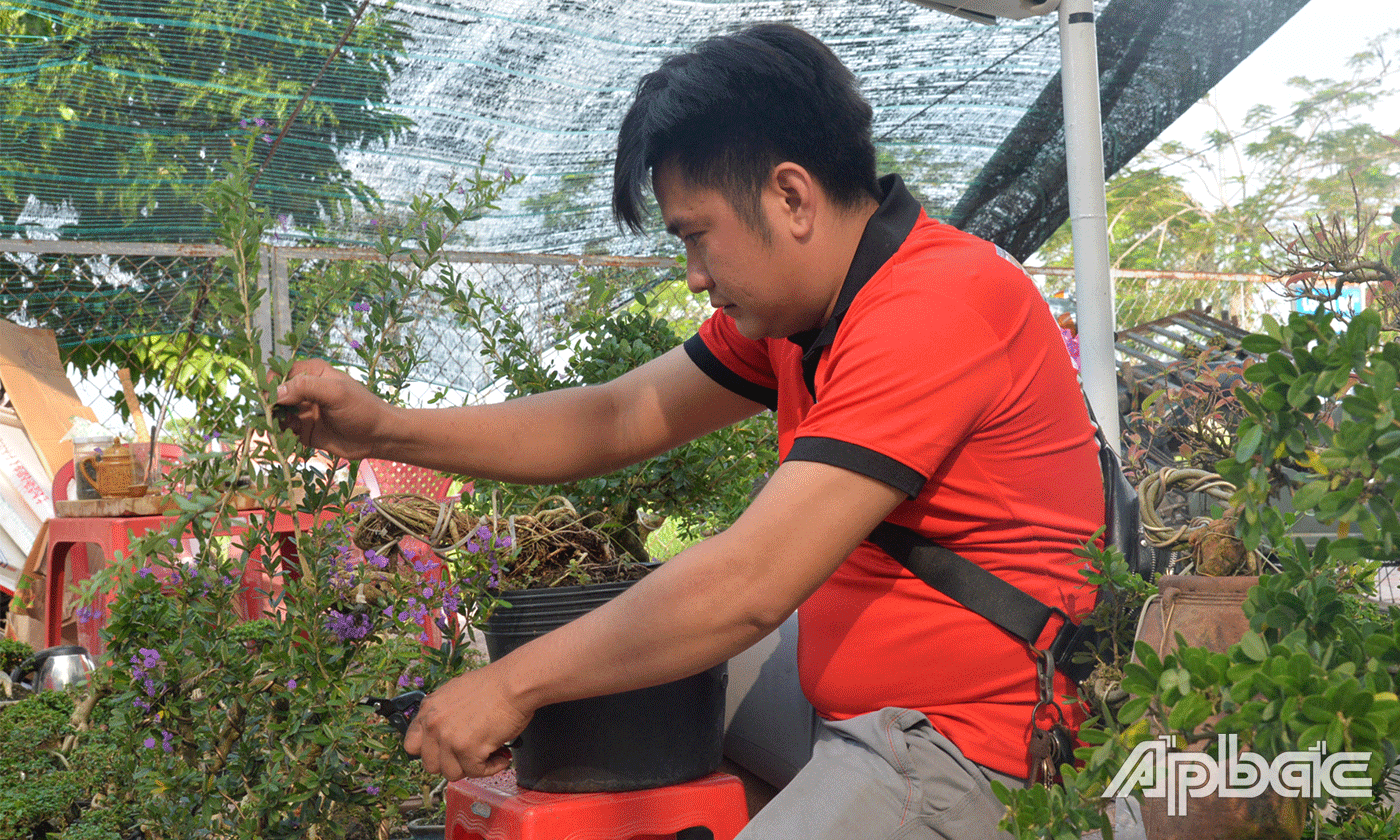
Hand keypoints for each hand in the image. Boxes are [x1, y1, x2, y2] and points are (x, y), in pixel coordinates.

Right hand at [274, 359, 389, 459]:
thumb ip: (305, 388)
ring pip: (277, 414)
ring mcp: (304, 411)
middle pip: (275, 394)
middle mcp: (305, 390)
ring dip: (275, 421)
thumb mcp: (335, 392)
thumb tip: (275, 392)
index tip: (270, 398)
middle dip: (270, 405)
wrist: (378, 437)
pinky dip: (283, 434)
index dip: (272, 384)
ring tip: (288, 426)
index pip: (281, 372)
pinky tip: (293, 436)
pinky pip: (284, 432)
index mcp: (313, 373)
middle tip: (273, 416)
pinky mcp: (305, 431)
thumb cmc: (361, 409)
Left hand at [403, 666, 533, 779]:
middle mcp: (434, 725)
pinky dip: (492, 768)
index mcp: (428, 709)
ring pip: (452, 774)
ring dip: (472, 767)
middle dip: (452, 762)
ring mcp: (449, 739)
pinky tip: (501, 756)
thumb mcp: (456, 692)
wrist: (514, 684)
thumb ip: (443, 713)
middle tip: (470, 755)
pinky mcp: (467, 751)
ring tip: (488, 754)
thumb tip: (446, 734)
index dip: (430, 752)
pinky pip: (476, 773)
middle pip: (431, 765)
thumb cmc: (494, 685)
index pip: (411, 745)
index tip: (444, 752)